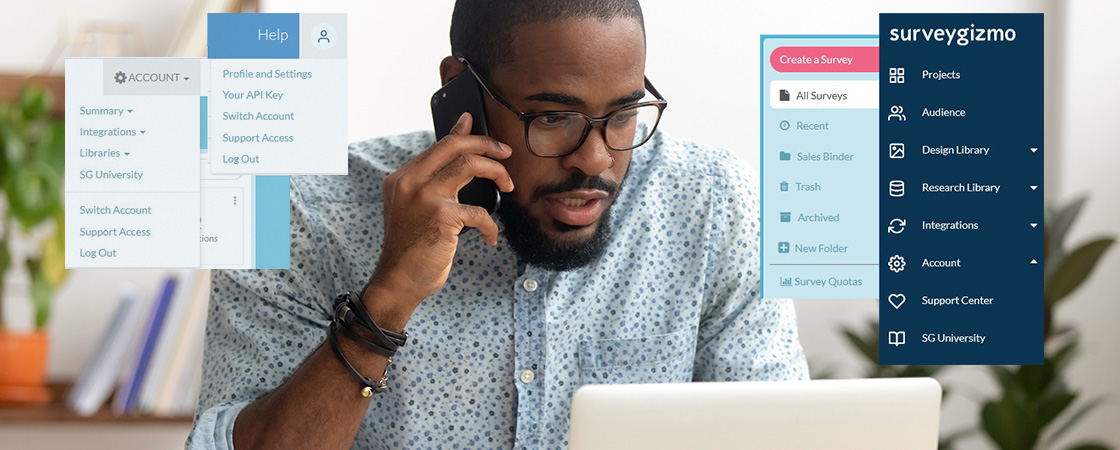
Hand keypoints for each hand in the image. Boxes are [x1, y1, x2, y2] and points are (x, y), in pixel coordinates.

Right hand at [364, 112, 514, 324]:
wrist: (398, 280)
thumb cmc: (411, 247)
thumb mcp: (416, 207)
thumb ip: (433, 180)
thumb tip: (458, 145)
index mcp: (401, 177)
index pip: (439, 146)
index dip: (467, 137)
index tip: (486, 136)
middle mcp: (409, 181)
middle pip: (453, 146)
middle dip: (486, 144)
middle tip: (506, 152)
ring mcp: (424, 196)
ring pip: (469, 164)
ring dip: (497, 172)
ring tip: (508, 185)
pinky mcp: (441, 215)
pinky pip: (479, 211)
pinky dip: (490, 225)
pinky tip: (490, 237)